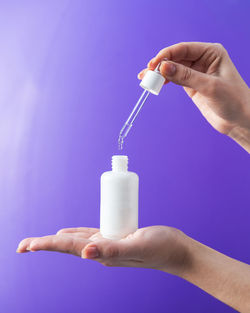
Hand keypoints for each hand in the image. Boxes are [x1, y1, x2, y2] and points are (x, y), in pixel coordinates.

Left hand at [16, 226, 188, 273]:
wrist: (176, 250)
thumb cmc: (160, 248)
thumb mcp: (136, 246)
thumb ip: (112, 249)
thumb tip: (84, 252)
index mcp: (103, 253)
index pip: (69, 247)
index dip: (48, 244)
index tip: (27, 245)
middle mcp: (102, 250)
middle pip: (68, 245)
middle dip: (46, 244)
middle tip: (24, 245)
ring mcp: (108, 244)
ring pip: (77, 239)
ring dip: (58, 240)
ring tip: (40, 241)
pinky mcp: (116, 237)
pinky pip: (91, 234)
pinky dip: (77, 232)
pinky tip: (70, 231)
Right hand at [138, 42, 249, 151]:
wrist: (239, 120)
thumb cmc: (233, 100)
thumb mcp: (209, 86)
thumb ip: (186, 76)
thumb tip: (163, 67)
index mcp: (211, 52)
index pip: (183, 49)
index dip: (166, 55)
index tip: (153, 65)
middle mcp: (202, 60)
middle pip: (175, 58)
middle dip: (160, 65)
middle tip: (146, 75)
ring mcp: (195, 73)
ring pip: (172, 68)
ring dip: (159, 73)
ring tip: (145, 80)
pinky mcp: (191, 85)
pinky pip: (174, 79)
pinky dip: (164, 81)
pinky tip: (155, 84)